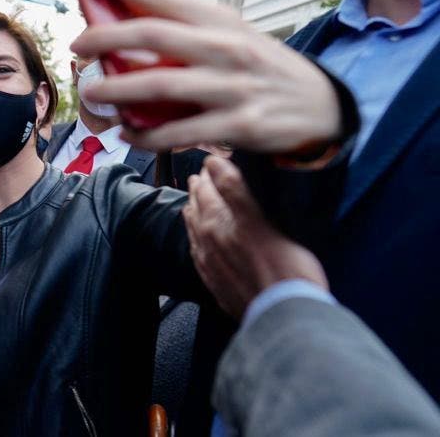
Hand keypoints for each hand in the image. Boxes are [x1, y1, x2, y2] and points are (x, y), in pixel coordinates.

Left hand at [68, 0, 341, 152]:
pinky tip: (129, 134)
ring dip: (117, 91)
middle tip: (77, 45)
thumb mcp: (233, 35)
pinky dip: (147, 136)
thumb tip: (127, 23)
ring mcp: (232, 87)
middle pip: (151, 36)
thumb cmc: (261, 68)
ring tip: (92, 93)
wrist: (323, 108)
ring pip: (160, 86)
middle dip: (105, 38)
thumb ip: (189, 29)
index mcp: (218, 19)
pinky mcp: (238, 125)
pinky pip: (180, 133)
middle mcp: (224, 48)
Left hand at [183, 156, 327, 319]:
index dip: (209, 173)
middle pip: (198, 209)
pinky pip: (199, 258)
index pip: (206, 189)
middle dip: (198, 190)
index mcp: (216, 223)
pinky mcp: (218, 286)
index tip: (211, 162)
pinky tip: (200, 243)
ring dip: (194, 214)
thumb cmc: (285, 266)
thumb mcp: (262, 218)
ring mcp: (210, 267)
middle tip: (200, 178)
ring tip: (194, 204)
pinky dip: (197, 242)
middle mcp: (207, 243)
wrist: (286, 315)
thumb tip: (212, 163)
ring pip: (195, 233)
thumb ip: (234, 188)